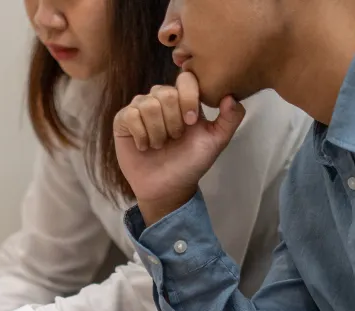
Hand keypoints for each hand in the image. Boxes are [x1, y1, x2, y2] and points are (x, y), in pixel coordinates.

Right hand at [114, 71, 245, 225]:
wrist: (168, 187)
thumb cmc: (191, 163)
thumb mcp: (216, 142)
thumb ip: (230, 119)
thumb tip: (231, 96)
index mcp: (184, 99)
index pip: (186, 79)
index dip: (188, 98)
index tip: (192, 122)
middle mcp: (161, 99)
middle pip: (165, 92)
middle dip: (173, 121)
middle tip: (174, 139)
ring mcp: (141, 107)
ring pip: (147, 104)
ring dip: (157, 131)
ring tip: (159, 145)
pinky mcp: (123, 120)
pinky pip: (130, 115)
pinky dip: (140, 134)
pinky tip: (144, 146)